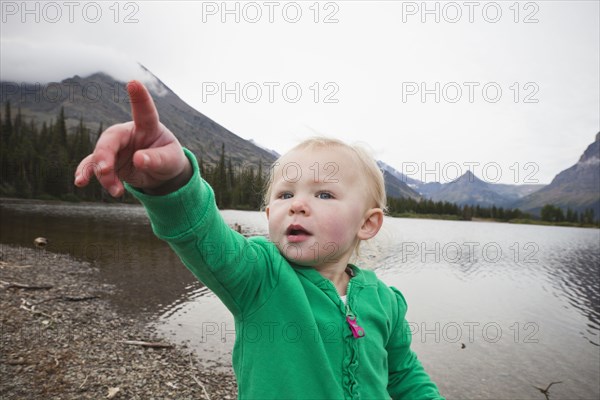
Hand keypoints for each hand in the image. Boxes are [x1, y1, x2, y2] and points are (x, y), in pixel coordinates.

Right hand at [74, 80, 190, 195]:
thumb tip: (139, 160)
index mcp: (148, 127)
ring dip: (104, 174)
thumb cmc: (168, 159)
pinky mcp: (108, 161)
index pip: (144, 111)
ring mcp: (116, 147)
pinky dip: (86, 173)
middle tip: (106, 170)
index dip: (139, 97)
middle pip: (110, 139)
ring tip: (116, 191)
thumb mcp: (170, 160)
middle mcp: (128, 134)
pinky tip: (80, 182)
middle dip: (105, 155)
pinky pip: (92, 165)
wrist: (160, 173)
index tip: (134, 82)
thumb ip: (156, 159)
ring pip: (100, 156)